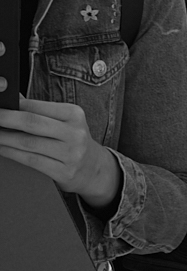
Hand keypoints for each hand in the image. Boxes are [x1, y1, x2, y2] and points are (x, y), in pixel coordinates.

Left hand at [0, 97, 121, 209]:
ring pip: (29, 144)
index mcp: (75, 114)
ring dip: (5, 139)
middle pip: (32, 123)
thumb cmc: (73, 140)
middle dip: (7, 119)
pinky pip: (31, 161)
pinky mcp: (64, 172)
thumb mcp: (65, 121)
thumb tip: (15, 98)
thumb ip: (41, 111)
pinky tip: (3, 149)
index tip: (1, 105)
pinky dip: (13, 154)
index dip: (16, 106)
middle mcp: (75, 132)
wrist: (93, 168)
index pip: (38, 107)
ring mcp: (70, 154)